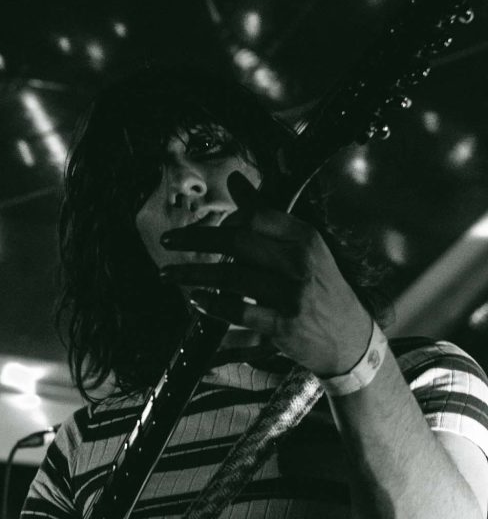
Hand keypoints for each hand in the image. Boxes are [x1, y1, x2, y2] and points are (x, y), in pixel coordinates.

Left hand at [157, 172, 372, 377]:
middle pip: (237, 241)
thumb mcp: (302, 248)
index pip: (256, 216)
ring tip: (169, 274)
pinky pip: (237, 312)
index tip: (202, 228)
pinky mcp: (282, 325)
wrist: (350, 339)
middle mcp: (300, 262)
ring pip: (231, 277)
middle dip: (196, 239)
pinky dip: (213, 305)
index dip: (224, 219)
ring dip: (193, 274)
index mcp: (305, 237)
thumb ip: (266, 215)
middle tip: (167, 242)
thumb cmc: (320, 287)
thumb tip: (236, 180)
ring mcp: (291, 294)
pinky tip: (197, 301)